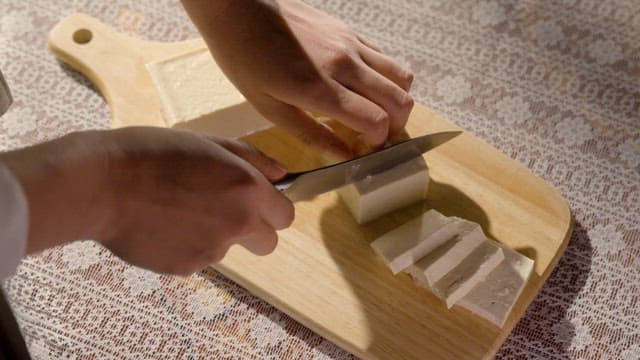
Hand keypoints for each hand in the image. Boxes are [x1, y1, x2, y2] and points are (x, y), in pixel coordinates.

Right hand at [0, 127, 293, 274]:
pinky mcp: (186, 267)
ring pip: (228, 248)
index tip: (256, 203)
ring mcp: (213, 249)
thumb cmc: (153, 153)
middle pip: (268, 243)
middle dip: (254, 231)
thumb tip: (282, 174)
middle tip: (221, 210)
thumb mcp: (208, 142)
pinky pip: (198, 258)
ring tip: (176, 209)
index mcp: (249, 189)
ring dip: (214, 234)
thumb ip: (252, 158)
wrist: (101, 184)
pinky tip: (161, 224)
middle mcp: (239, 223)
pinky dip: (186, 245)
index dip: (271, 209)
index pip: (285, 216)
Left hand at [182, 0, 413, 155]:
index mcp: (320, 89)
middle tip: (376, 135)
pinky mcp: (349, 31)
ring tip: (376, 111)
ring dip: (397, 100)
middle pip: (400, 100)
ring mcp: (350, 44)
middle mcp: (344, 64)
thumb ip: (310, 134)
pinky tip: (364, 87)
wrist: (238, 10)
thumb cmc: (245, 59)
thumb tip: (343, 155)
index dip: (379, 141)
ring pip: (402, 76)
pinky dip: (387, 77)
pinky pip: (385, 57)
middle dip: (396, 125)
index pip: (376, 120)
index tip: (366, 148)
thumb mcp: (269, 108)